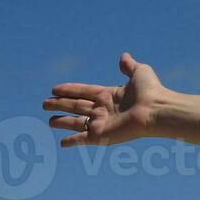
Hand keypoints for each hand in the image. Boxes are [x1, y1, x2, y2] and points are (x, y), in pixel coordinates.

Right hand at [44, 52, 168, 147]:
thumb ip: (129, 65)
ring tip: (49, 121)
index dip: (70, 90)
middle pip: (76, 106)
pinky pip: (83, 139)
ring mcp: (102, 123)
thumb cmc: (151, 91)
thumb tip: (124, 56)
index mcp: (110, 95)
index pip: (84, 91)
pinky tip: (62, 143)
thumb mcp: (140, 72)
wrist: (156, 110)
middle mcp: (104, 109)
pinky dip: (73, 141)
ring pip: (76, 122)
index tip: (54, 89)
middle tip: (44, 103)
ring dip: (62, 121)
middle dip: (60, 104)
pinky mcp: (102, 136)